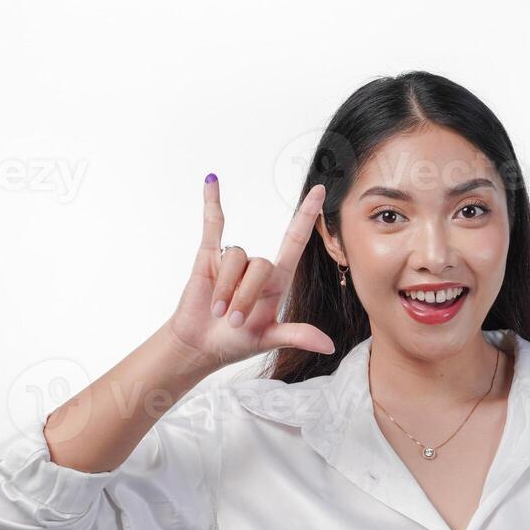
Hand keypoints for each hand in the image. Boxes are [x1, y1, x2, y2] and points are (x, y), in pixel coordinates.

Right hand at [165, 175, 334, 373]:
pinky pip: (212, 225)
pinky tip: (212, 182)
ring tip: (218, 311)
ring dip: (227, 288)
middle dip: (246, 296)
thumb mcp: (268, 339)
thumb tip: (329, 346)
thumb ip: (297, 335)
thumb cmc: (235, 343)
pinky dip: (211, 203)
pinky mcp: (208, 256)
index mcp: (277, 282)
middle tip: (234, 321)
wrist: (200, 347)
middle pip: (261, 264)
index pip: (295, 240)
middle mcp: (257, 267)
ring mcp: (233, 260)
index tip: (319, 191)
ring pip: (236, 258)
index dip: (307, 215)